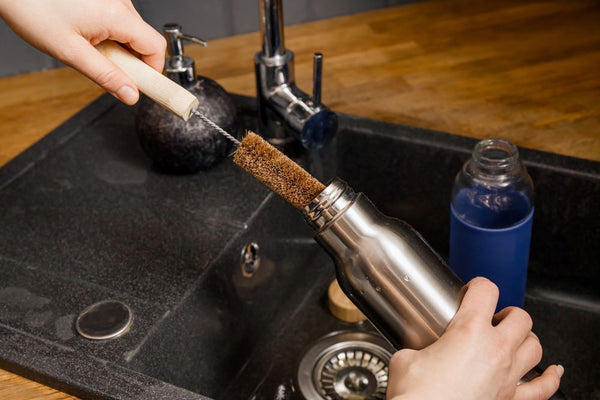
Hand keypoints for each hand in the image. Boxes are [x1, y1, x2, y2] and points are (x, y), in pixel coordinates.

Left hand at [0, 0, 165, 104]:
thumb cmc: (32, 8)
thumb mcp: (71, 52)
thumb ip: (106, 76)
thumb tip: (130, 95)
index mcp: (117, 15)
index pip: (156, 48)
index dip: (152, 70)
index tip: (142, 85)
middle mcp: (120, 1)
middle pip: (144, 39)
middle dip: (131, 60)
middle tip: (105, 67)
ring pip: (130, 30)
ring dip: (118, 46)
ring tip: (88, 47)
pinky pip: (118, 19)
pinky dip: (108, 32)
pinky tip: (85, 33)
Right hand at [387, 277, 562, 399]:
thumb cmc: (419, 396)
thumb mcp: (405, 360)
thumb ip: (415, 348)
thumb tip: (414, 352)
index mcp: (469, 331)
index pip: (486, 290)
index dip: (478, 285)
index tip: (473, 290)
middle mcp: (495, 350)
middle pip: (520, 317)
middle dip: (507, 313)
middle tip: (493, 317)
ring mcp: (508, 376)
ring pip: (535, 346)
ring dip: (525, 338)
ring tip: (513, 337)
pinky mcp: (511, 399)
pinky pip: (544, 387)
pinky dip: (550, 377)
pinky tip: (552, 372)